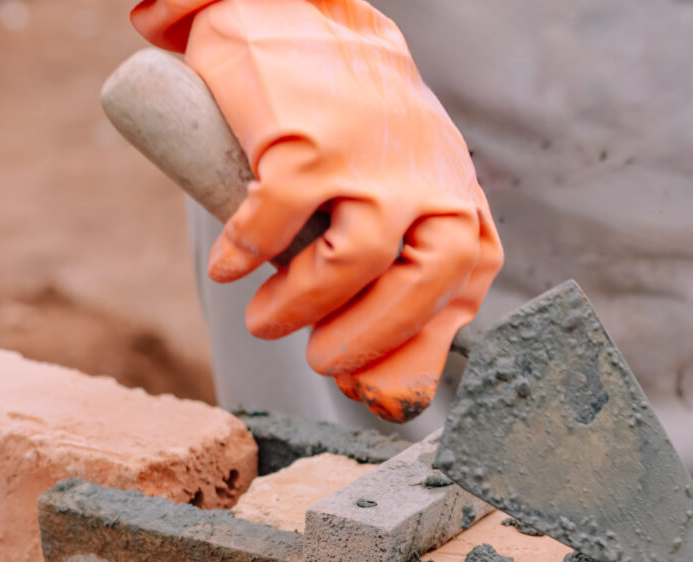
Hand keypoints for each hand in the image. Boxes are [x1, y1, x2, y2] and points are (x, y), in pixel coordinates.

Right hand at [133, 0, 502, 421]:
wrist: (314, 19)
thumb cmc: (361, 142)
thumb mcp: (410, 208)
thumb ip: (410, 284)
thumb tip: (383, 393)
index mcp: (462, 209)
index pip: (457, 301)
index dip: (412, 357)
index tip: (367, 391)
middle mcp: (432, 185)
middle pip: (418, 288)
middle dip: (367, 340)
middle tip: (320, 362)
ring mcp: (371, 159)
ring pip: (351, 262)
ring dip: (302, 306)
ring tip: (262, 322)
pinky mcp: (308, 137)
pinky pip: (277, 218)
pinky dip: (247, 253)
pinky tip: (230, 269)